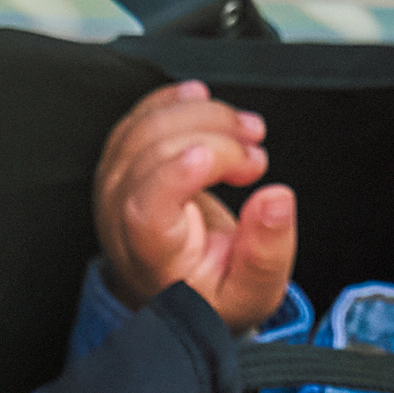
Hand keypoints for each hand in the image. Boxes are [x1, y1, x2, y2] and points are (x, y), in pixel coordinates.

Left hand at [92, 81, 299, 330]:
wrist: (183, 284)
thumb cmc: (213, 289)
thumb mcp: (253, 290)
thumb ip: (267, 252)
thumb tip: (278, 199)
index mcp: (151, 257)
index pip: (145, 211)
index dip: (173, 176)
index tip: (210, 157)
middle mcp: (120, 218)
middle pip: (153, 155)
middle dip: (216, 141)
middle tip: (258, 159)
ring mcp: (115, 183)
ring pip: (148, 126)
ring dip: (207, 117)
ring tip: (250, 133)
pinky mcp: (121, 158)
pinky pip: (143, 114)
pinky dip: (181, 102)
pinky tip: (209, 104)